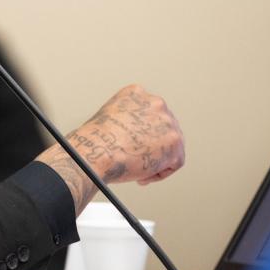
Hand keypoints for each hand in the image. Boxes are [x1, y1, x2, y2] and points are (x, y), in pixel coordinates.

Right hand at [38, 84, 184, 211]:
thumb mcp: (108, 116)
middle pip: (163, 128)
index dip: (142, 132)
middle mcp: (155, 103)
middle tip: (138, 159)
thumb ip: (126, 120)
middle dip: (152, 146)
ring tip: (138, 170)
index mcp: (137, 93)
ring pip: (171, 145)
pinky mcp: (174, 142)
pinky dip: (160, 173)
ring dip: (156, 160)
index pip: (149, 113)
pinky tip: (143, 175)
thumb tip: (131, 137)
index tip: (134, 144)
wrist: (97, 151)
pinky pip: (175, 162)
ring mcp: (167, 121)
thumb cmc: (95, 140)